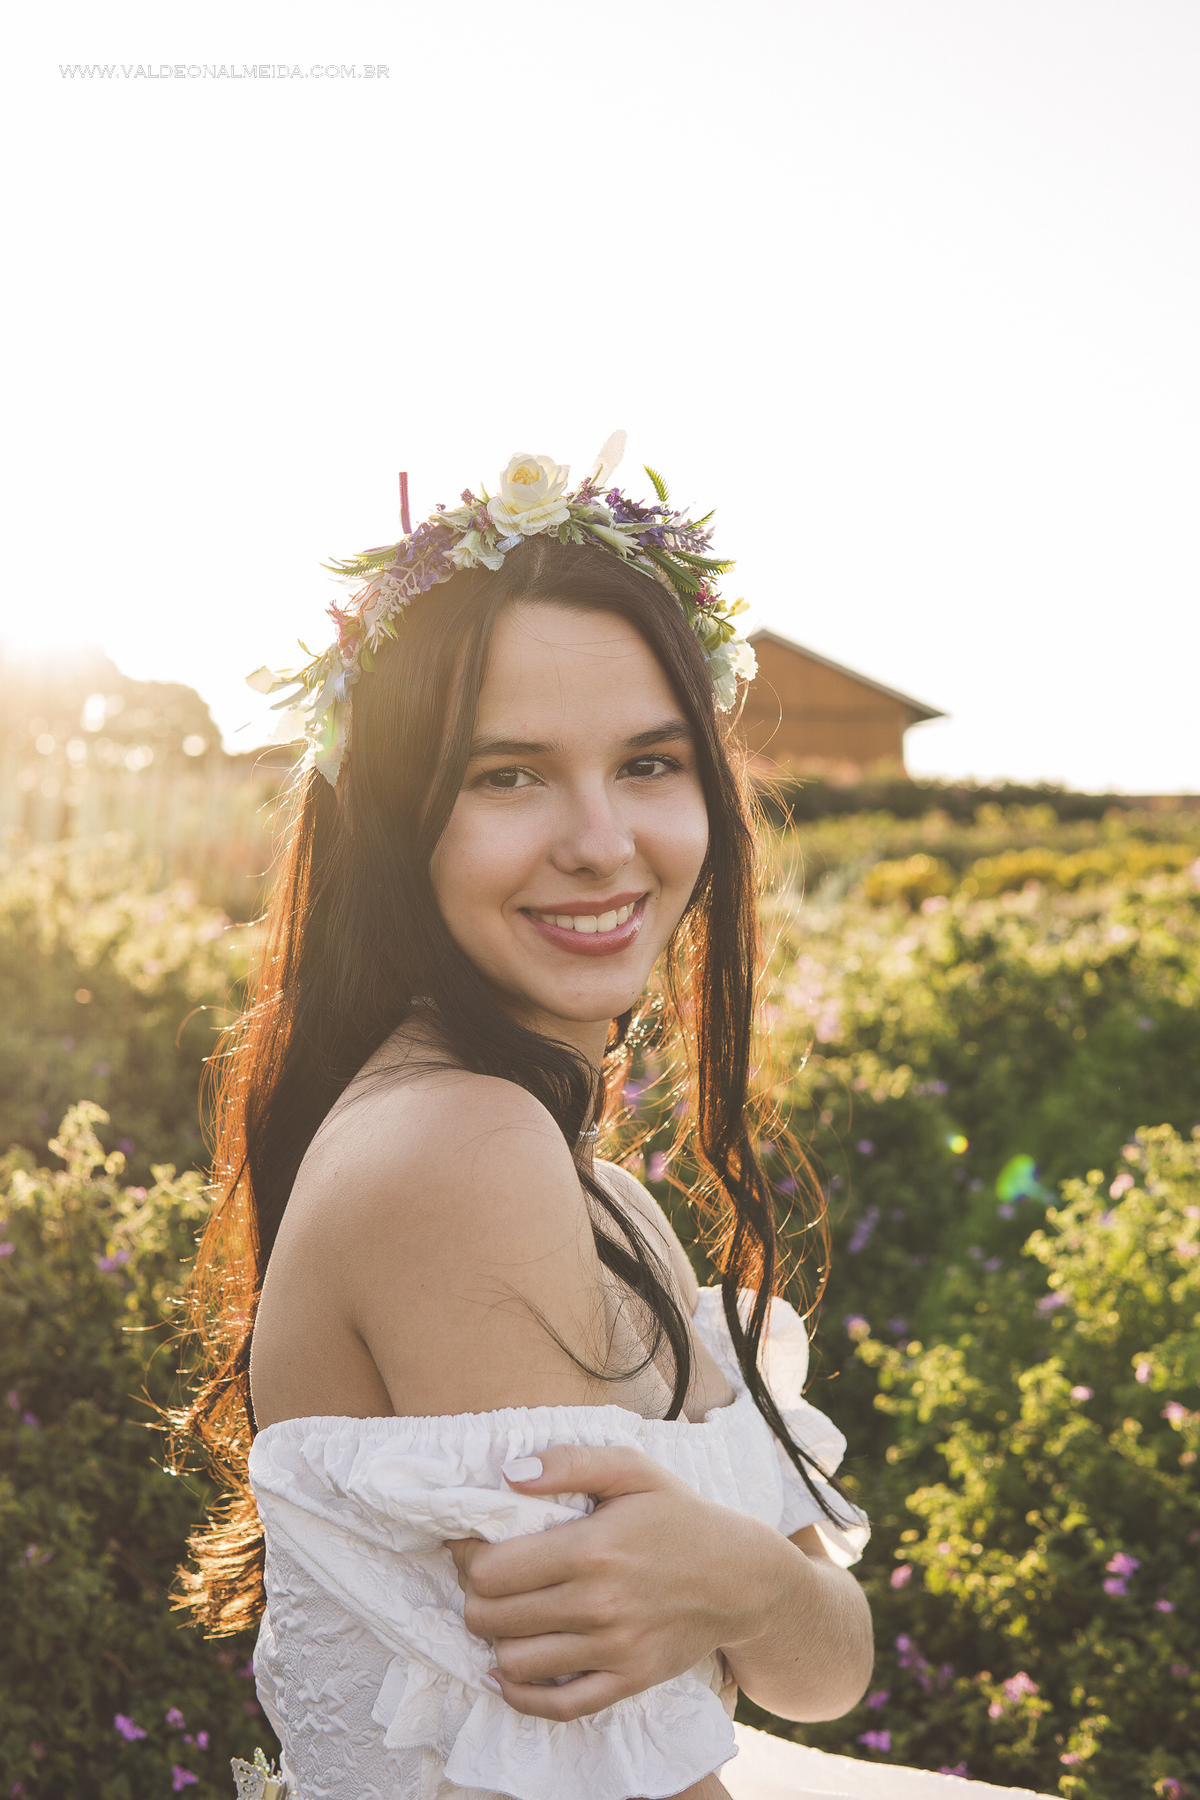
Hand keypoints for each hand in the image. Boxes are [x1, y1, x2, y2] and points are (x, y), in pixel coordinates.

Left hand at [446, 1442, 789, 1721]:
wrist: (742, 1577)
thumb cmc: (680, 1516)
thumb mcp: (632, 1470)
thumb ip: (569, 1462)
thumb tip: (509, 1473)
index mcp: (593, 1548)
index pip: (492, 1570)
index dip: (466, 1556)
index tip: (468, 1544)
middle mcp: (600, 1604)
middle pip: (492, 1618)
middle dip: (473, 1596)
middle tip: (483, 1578)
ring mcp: (614, 1650)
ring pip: (515, 1662)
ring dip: (495, 1640)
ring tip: (504, 1614)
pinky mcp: (628, 1681)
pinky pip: (557, 1706)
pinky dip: (520, 1695)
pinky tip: (507, 1672)